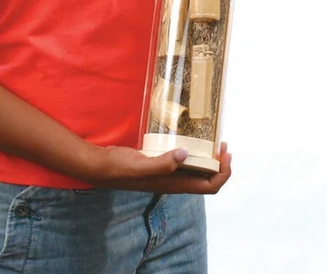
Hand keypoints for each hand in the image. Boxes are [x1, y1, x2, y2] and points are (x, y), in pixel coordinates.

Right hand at [80, 142, 231, 194]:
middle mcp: (174, 182)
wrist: (101, 167)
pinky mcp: (159, 165)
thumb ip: (162, 163)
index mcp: (174, 185)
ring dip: (208, 160)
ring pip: (196, 172)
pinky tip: (187, 140)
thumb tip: (185, 154)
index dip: (223, 173)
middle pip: (207, 180)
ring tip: (212, 142)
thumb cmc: (119, 167)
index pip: (210, 187)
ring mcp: (167, 174)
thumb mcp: (140, 164)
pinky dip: (193, 153)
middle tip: (223, 144)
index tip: (226, 154)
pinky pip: (183, 163)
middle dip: (220, 165)